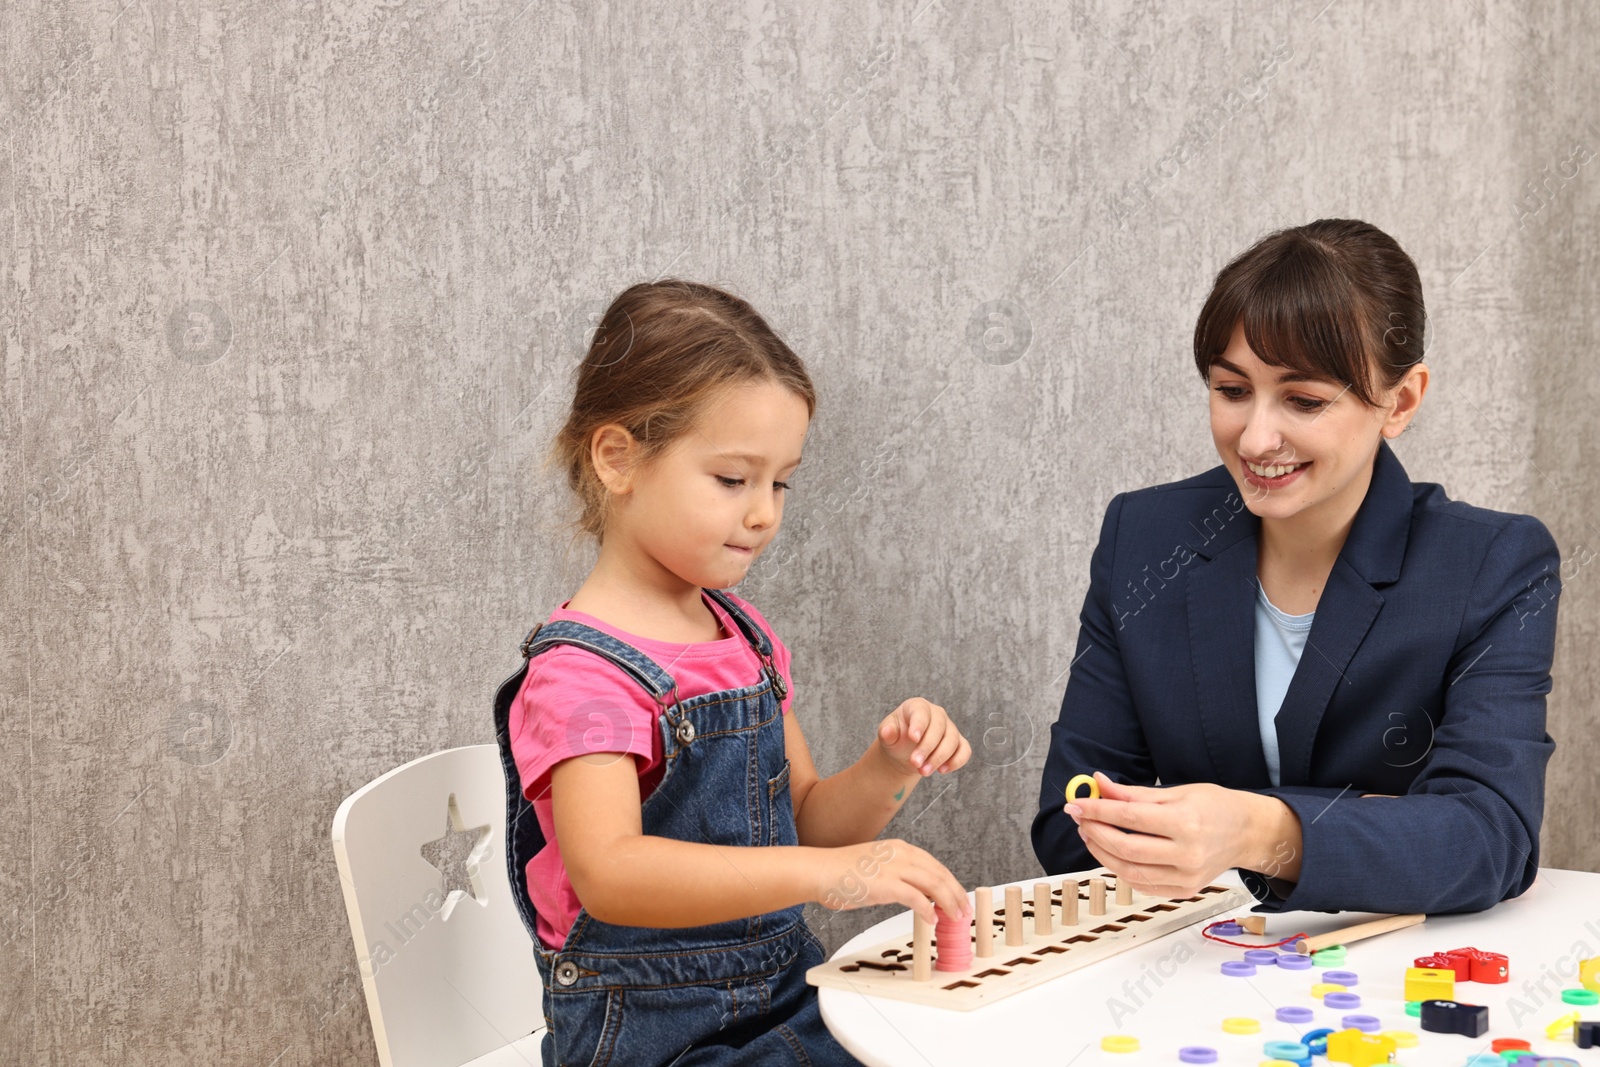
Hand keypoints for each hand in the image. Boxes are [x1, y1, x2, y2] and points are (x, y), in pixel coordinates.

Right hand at [817, 838, 971, 924]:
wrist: (818, 871)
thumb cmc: (841, 873)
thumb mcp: (876, 868)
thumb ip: (897, 877)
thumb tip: (916, 897)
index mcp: (899, 848)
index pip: (935, 865)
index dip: (950, 883)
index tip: (958, 898)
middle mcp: (900, 853)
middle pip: (940, 874)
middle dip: (956, 894)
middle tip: (964, 912)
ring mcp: (893, 867)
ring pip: (934, 884)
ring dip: (949, 903)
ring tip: (955, 918)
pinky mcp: (885, 884)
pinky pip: (916, 898)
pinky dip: (928, 910)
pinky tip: (932, 920)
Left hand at [876, 698, 971, 777]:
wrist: (904, 752)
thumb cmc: (896, 738)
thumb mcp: (887, 734)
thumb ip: (886, 732)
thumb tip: (887, 732)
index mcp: (918, 706)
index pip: (922, 712)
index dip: (919, 724)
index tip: (913, 738)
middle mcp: (937, 714)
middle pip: (939, 728)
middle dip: (927, 747)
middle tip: (915, 763)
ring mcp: (950, 728)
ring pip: (952, 741)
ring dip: (939, 758)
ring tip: (923, 771)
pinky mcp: (959, 743)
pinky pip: (964, 751)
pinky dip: (956, 761)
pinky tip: (942, 770)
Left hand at [1064, 772, 1288, 896]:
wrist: (1247, 833)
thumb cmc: (1215, 807)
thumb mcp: (1177, 791)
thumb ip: (1134, 792)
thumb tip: (1099, 784)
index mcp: (1186, 822)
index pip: (1129, 816)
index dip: (1097, 810)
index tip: (1076, 804)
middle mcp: (1187, 853)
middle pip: (1125, 847)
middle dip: (1095, 832)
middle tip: (1080, 819)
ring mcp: (1186, 877)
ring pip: (1129, 871)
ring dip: (1102, 853)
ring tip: (1091, 834)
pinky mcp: (1184, 891)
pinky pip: (1142, 884)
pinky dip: (1120, 870)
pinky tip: (1111, 853)